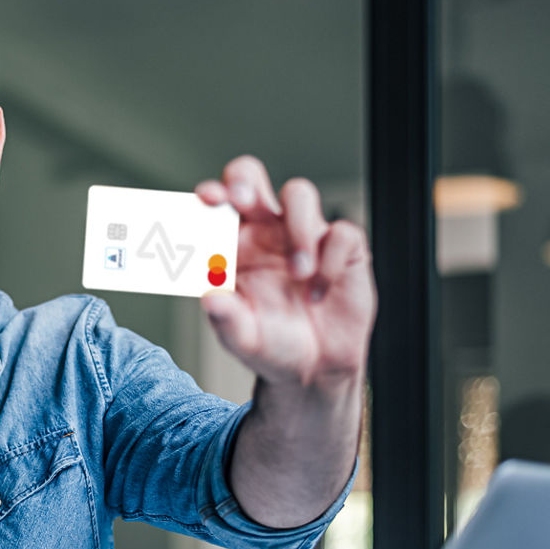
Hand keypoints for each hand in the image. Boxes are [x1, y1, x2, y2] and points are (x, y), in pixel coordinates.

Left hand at [194, 156, 375, 392]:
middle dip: (244, 180)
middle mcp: (265, 232)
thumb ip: (225, 320)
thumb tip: (209, 298)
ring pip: (300, 194)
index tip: (206, 199)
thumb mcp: (242, 339)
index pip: (217, 206)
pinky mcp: (343, 249)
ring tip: (298, 272)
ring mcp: (303, 235)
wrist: (313, 370)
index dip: (211, 195)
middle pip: (251, 178)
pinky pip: (341, 233)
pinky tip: (320, 291)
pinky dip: (331, 261)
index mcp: (232, 245)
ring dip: (297, 228)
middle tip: (242, 199)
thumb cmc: (270, 344)